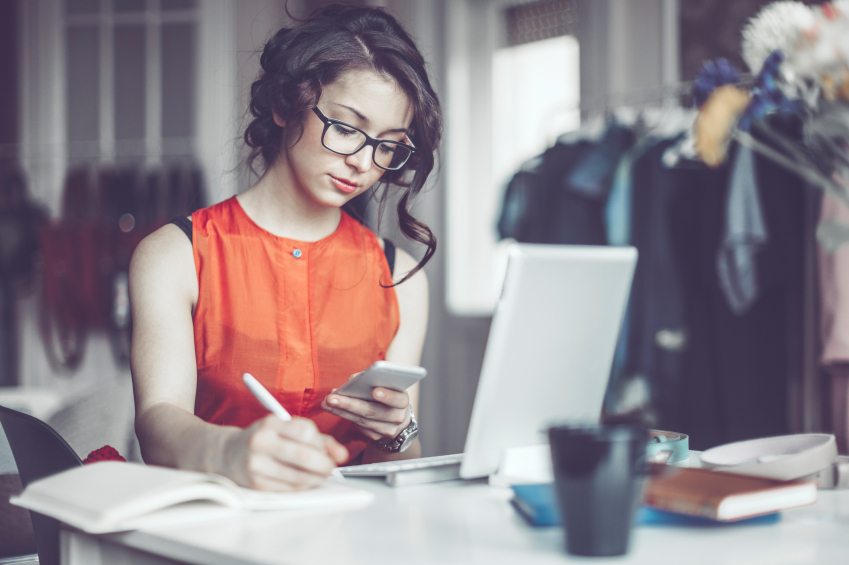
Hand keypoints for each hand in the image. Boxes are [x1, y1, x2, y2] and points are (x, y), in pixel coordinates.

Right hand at [225, 415, 347, 490]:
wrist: (227, 454)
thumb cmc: (266, 439)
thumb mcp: (287, 430)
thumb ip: (319, 440)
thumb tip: (342, 455)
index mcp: (270, 423)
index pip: (306, 431)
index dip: (322, 444)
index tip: (326, 451)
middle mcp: (261, 442)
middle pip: (303, 456)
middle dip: (324, 465)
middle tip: (330, 468)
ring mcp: (256, 465)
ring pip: (297, 477)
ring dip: (315, 479)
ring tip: (319, 476)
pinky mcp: (255, 484)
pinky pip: (288, 489)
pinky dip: (301, 487)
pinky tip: (303, 482)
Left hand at [322, 385, 410, 441]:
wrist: (396, 418)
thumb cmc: (388, 395)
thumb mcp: (387, 385)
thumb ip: (373, 379)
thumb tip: (352, 380)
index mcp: (402, 401)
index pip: (398, 399)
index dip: (387, 395)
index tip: (375, 391)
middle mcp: (397, 417)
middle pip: (373, 411)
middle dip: (350, 404)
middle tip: (332, 397)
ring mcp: (387, 430)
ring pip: (362, 420)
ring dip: (341, 410)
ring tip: (327, 402)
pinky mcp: (376, 437)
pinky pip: (358, 426)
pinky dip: (344, 415)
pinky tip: (332, 409)